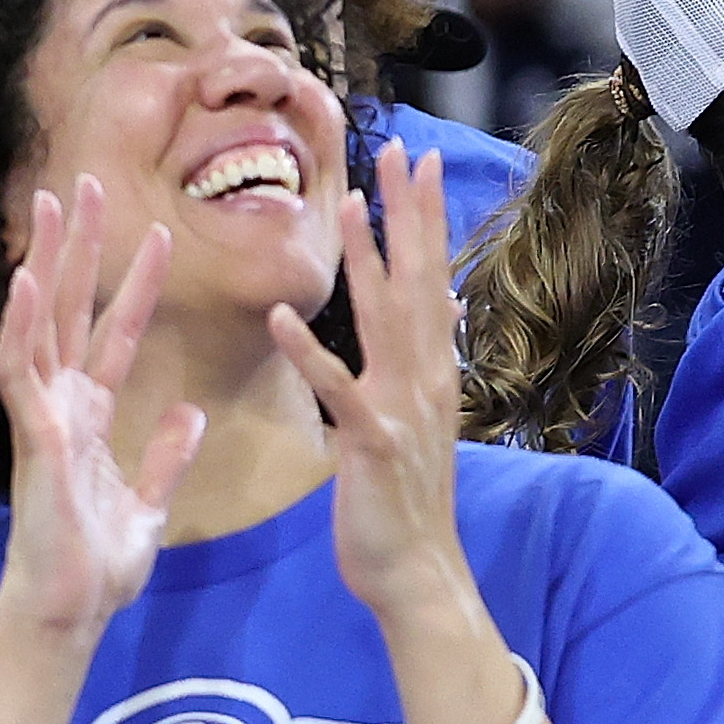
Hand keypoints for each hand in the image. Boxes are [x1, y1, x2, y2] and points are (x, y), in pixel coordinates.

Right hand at [0, 179, 201, 638]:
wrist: (71, 615)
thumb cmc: (98, 568)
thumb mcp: (149, 502)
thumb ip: (166, 456)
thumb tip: (188, 414)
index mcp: (88, 417)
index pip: (114, 333)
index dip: (133, 284)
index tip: (156, 233)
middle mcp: (60, 407)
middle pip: (71, 310)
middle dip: (80, 249)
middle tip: (86, 184)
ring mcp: (40, 418)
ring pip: (39, 323)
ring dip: (46, 264)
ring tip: (53, 206)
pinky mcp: (31, 439)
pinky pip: (18, 373)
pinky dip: (21, 327)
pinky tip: (24, 282)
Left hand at [273, 146, 480, 625]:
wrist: (417, 570)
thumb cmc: (407, 500)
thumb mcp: (423, 419)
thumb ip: (427, 359)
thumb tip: (443, 305)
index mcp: (433, 370)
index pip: (432, 277)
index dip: (426, 219)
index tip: (419, 163)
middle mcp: (427, 377)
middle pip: (418, 280)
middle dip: (408, 215)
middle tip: (400, 153)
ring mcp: (402, 407)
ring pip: (384, 319)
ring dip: (366, 260)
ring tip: (345, 205)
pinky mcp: (371, 441)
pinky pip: (336, 386)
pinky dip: (308, 348)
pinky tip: (280, 313)